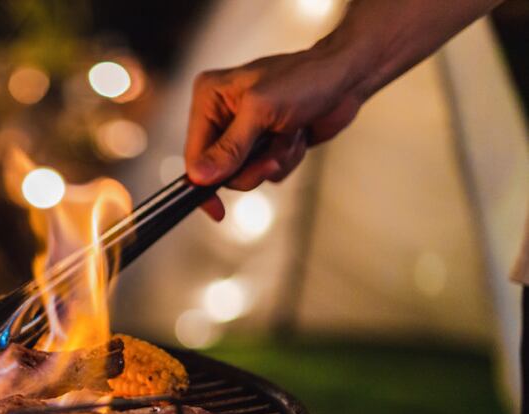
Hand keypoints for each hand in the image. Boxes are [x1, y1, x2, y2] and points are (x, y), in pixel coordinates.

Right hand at [185, 47, 364, 219]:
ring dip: (273, 160)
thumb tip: (199, 177)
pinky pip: (266, 172)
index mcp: (209, 97)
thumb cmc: (306, 79)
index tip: (215, 209)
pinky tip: (297, 136)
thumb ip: (229, 147)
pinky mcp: (264, 144)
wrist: (346, 78)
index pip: (193, 153)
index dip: (203, 182)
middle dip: (251, 167)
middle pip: (219, 170)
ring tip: (290, 136)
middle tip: (272, 156)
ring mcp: (243, 131)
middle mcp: (221, 114)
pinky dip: (286, 160)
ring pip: (245, 174)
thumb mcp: (261, 111)